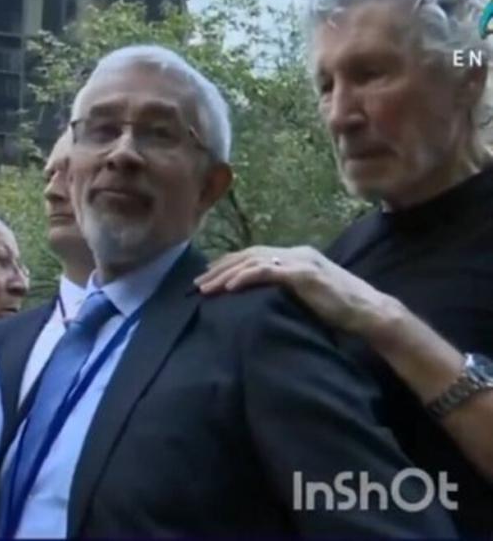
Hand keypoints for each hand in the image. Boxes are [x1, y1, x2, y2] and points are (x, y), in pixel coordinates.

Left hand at [194, 245, 399, 337]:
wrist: (368, 311)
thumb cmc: (339, 308)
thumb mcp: (306, 295)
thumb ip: (285, 289)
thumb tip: (260, 298)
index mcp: (295, 256)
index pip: (254, 254)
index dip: (229, 263)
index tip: (208, 274)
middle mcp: (295, 253)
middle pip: (248, 255)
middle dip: (219, 268)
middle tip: (197, 282)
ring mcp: (299, 262)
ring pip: (252, 262)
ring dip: (225, 274)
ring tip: (205, 287)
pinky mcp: (303, 274)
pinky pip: (267, 272)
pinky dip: (244, 277)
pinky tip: (228, 287)